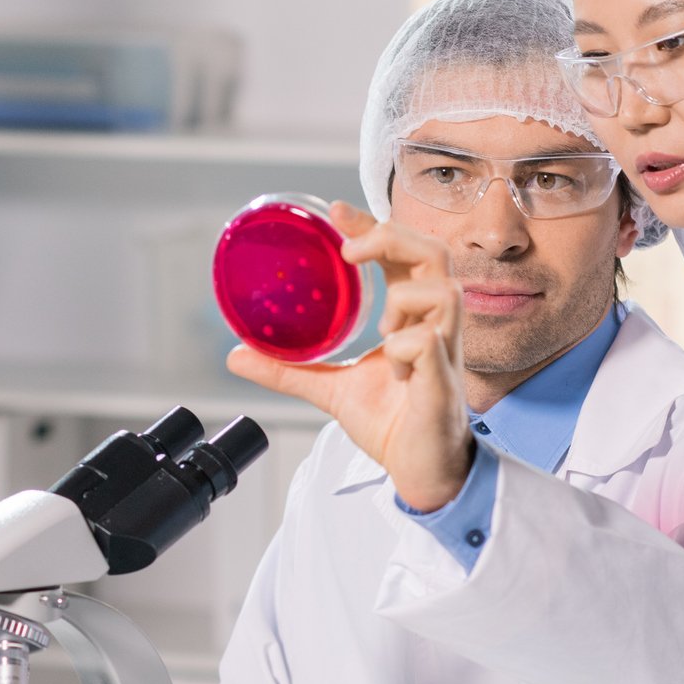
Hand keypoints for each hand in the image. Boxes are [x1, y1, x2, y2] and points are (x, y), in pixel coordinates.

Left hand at [226, 202, 473, 511]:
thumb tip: (236, 356)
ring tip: (383, 330)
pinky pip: (427, 344)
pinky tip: (393, 371)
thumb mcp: (331, 388)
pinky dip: (402, 349)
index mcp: (414, 317)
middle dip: (392, 238)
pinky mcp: (445, 382)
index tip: (336, 212)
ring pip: (444, 291)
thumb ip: (289, 369)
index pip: (404, 254)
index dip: (372, 227)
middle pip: (435, 253)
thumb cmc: (393, 422)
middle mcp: (436, 325)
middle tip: (350, 250)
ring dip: (403, 300)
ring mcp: (447, 351)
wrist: (420, 471)